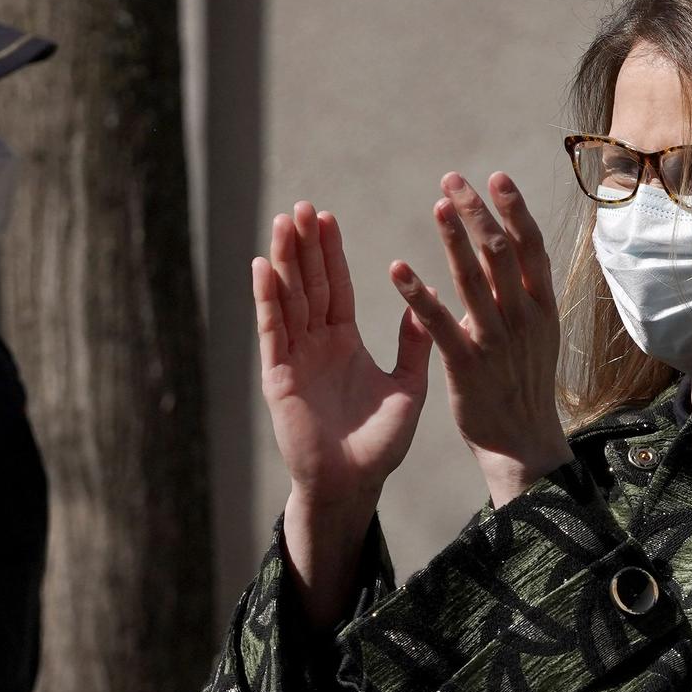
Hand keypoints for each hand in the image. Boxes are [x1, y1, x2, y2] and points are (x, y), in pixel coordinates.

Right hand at [256, 202, 432, 628]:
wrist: (353, 485)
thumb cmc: (379, 446)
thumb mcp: (407, 389)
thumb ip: (413, 347)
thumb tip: (429, 301)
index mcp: (345, 343)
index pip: (336, 288)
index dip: (330, 253)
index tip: (327, 217)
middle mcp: (316, 346)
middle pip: (308, 284)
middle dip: (304, 246)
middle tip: (302, 206)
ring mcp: (294, 359)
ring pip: (288, 300)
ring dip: (284, 262)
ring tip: (282, 223)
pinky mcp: (278, 377)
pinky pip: (272, 331)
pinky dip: (267, 299)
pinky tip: (262, 268)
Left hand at [389, 171, 572, 508]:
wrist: (522, 442)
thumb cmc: (524, 385)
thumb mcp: (535, 335)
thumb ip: (520, 295)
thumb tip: (503, 253)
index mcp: (541, 307)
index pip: (530, 247)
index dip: (515, 210)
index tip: (496, 177)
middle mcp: (523, 317)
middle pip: (501, 253)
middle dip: (478, 211)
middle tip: (453, 179)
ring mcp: (496, 340)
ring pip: (474, 279)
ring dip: (454, 239)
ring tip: (438, 205)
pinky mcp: (467, 364)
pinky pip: (439, 323)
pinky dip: (418, 294)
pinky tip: (397, 270)